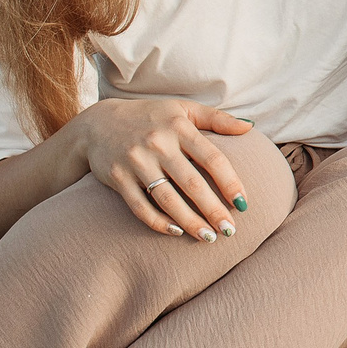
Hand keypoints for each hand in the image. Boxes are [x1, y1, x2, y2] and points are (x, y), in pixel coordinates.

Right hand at [65, 98, 257, 241]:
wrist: (96, 123)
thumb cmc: (150, 117)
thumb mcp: (183, 109)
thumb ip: (217, 119)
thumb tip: (250, 127)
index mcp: (179, 127)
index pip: (212, 158)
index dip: (230, 182)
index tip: (243, 204)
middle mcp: (158, 144)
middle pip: (192, 183)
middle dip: (213, 210)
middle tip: (230, 230)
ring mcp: (136, 161)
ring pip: (167, 199)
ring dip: (190, 222)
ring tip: (208, 237)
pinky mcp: (117, 177)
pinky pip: (140, 206)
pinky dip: (158, 222)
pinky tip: (176, 232)